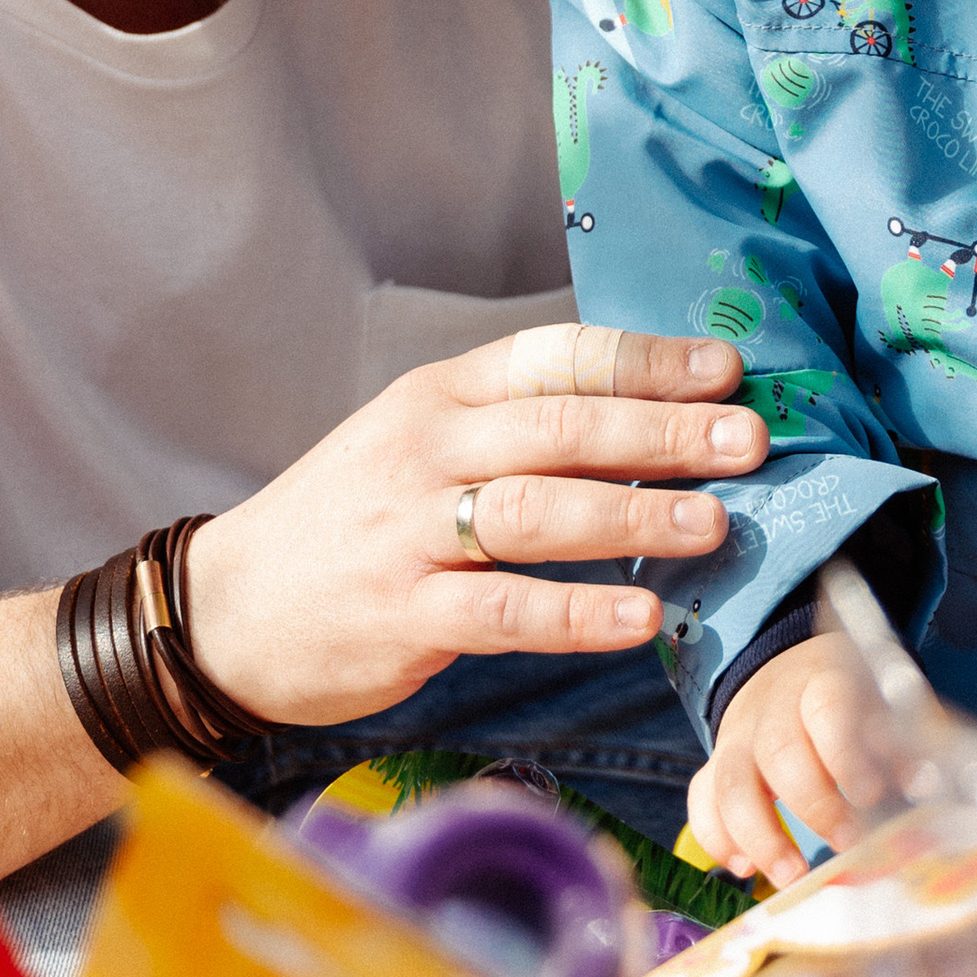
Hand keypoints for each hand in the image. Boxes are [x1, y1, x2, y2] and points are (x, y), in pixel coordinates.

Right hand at [183, 321, 765, 727]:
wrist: (229, 609)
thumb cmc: (352, 525)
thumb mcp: (419, 446)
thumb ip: (518, 431)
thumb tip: (653, 422)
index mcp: (439, 397)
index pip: (553, 359)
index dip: (644, 362)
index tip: (725, 371)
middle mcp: (426, 450)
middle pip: (560, 427)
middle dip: (663, 431)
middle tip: (748, 442)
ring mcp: (409, 533)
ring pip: (537, 510)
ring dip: (634, 513)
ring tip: (714, 523)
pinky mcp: (404, 614)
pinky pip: (505, 609)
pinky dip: (579, 612)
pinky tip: (642, 616)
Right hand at [688, 633, 894, 888]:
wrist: (788, 673)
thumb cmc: (847, 699)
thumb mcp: (880, 702)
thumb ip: (899, 743)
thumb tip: (920, 783)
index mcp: (822, 682)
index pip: (827, 710)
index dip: (844, 754)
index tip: (870, 794)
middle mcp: (772, 709)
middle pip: (777, 752)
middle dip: (812, 805)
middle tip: (847, 842)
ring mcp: (737, 739)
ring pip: (730, 783)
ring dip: (760, 836)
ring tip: (792, 876)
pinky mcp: (715, 766)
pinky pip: (702, 801)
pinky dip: (717, 838)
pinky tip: (743, 867)